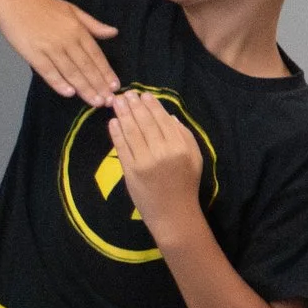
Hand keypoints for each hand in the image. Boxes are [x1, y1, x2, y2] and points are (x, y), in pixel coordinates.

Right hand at [0, 0, 117, 104]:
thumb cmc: (43, 3)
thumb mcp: (73, 10)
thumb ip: (93, 25)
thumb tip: (114, 33)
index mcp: (78, 30)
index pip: (96, 56)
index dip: (106, 72)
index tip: (115, 86)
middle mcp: (67, 41)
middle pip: (86, 67)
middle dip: (99, 85)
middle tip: (109, 101)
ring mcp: (50, 48)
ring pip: (71, 72)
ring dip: (84, 88)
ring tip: (96, 101)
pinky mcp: (32, 53)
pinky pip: (48, 71)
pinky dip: (59, 83)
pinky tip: (69, 93)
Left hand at [107, 90, 205, 240]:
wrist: (173, 213)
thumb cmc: (186, 185)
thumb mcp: (195, 159)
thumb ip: (185, 136)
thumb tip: (169, 116)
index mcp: (181, 147)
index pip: (163, 120)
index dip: (152, 106)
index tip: (144, 95)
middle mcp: (163, 151)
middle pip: (145, 123)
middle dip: (135, 106)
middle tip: (127, 94)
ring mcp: (145, 161)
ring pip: (132, 131)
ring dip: (123, 114)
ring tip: (117, 102)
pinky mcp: (130, 170)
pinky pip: (122, 146)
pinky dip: (116, 132)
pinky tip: (113, 122)